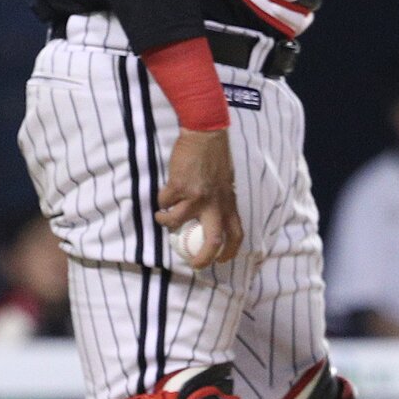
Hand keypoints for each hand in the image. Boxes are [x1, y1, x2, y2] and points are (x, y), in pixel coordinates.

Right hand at [155, 129, 242, 266]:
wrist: (206, 134)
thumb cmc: (215, 158)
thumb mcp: (225, 183)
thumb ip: (220, 201)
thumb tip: (210, 217)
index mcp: (229, 203)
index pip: (236, 234)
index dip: (230, 251)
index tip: (221, 261)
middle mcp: (215, 203)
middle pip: (213, 241)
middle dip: (203, 258)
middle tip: (193, 263)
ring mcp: (197, 196)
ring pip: (176, 221)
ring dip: (165, 222)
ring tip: (162, 218)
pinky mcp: (180, 186)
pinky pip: (165, 201)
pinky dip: (161, 201)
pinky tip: (163, 195)